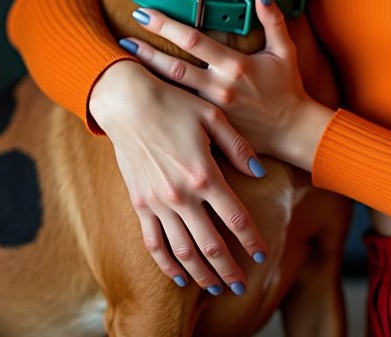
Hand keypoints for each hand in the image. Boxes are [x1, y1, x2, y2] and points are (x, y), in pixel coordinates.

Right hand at [88, 59, 268, 293]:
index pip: (234, 217)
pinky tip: (180, 276)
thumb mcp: (214, 115)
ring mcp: (157, 202)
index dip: (250, 240)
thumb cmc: (175, 102)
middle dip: (228, 269)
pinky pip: (153, 243)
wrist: (128, 102)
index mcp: (204, 173)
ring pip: (182, 250)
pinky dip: (167, 264)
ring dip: (201, 273)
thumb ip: (238, 147)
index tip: (262, 256)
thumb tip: (259, 172)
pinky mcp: (139, 203)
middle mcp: (181, 194)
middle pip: (210, 244)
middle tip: (241, 285)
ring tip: (216, 287)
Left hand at [127, 0, 334, 170]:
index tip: (145, 13)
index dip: (167, 26)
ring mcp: (212, 109)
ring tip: (126, 62)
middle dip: (146, 51)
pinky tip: (143, 95)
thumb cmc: (288, 87)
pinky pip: (180, 111)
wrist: (292, 131)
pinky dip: (160, 101)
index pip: (194, 41)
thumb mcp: (284, 50)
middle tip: (123, 39)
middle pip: (174, 67)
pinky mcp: (210, 126)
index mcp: (235, 65)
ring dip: (148, 75)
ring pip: (173, 91)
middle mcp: (219, 87)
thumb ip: (272, 19)